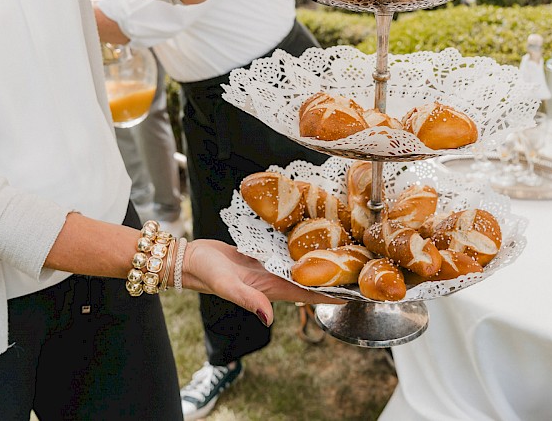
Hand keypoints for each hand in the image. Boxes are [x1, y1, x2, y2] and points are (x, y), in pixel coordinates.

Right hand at [180, 240, 343, 325]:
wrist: (190, 259)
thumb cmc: (206, 273)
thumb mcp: (226, 285)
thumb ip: (248, 300)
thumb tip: (268, 318)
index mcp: (272, 288)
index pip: (309, 294)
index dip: (333, 294)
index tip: (358, 292)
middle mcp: (275, 277)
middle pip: (311, 278)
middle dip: (334, 274)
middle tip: (362, 264)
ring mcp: (270, 265)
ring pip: (302, 263)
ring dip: (321, 258)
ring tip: (347, 246)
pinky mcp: (263, 251)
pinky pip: (287, 249)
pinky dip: (301, 243)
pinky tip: (314, 232)